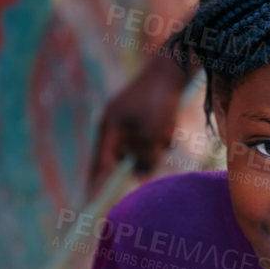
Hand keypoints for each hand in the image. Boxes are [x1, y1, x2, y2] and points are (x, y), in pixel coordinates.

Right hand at [90, 51, 189, 190]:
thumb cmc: (159, 101)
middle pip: (125, 155)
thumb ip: (145, 158)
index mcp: (109, 126)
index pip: (100, 162)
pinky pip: (152, 135)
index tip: (95, 201)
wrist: (174, 66)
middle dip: (145, 153)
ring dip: (157, 143)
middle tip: (159, 141)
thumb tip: (140, 176)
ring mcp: (129, 117)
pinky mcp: (144, 113)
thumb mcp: (153, 135)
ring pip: (142, 146)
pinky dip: (162, 132)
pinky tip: (170, 119)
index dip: (99, 182)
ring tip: (167, 126)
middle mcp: (114, 122)